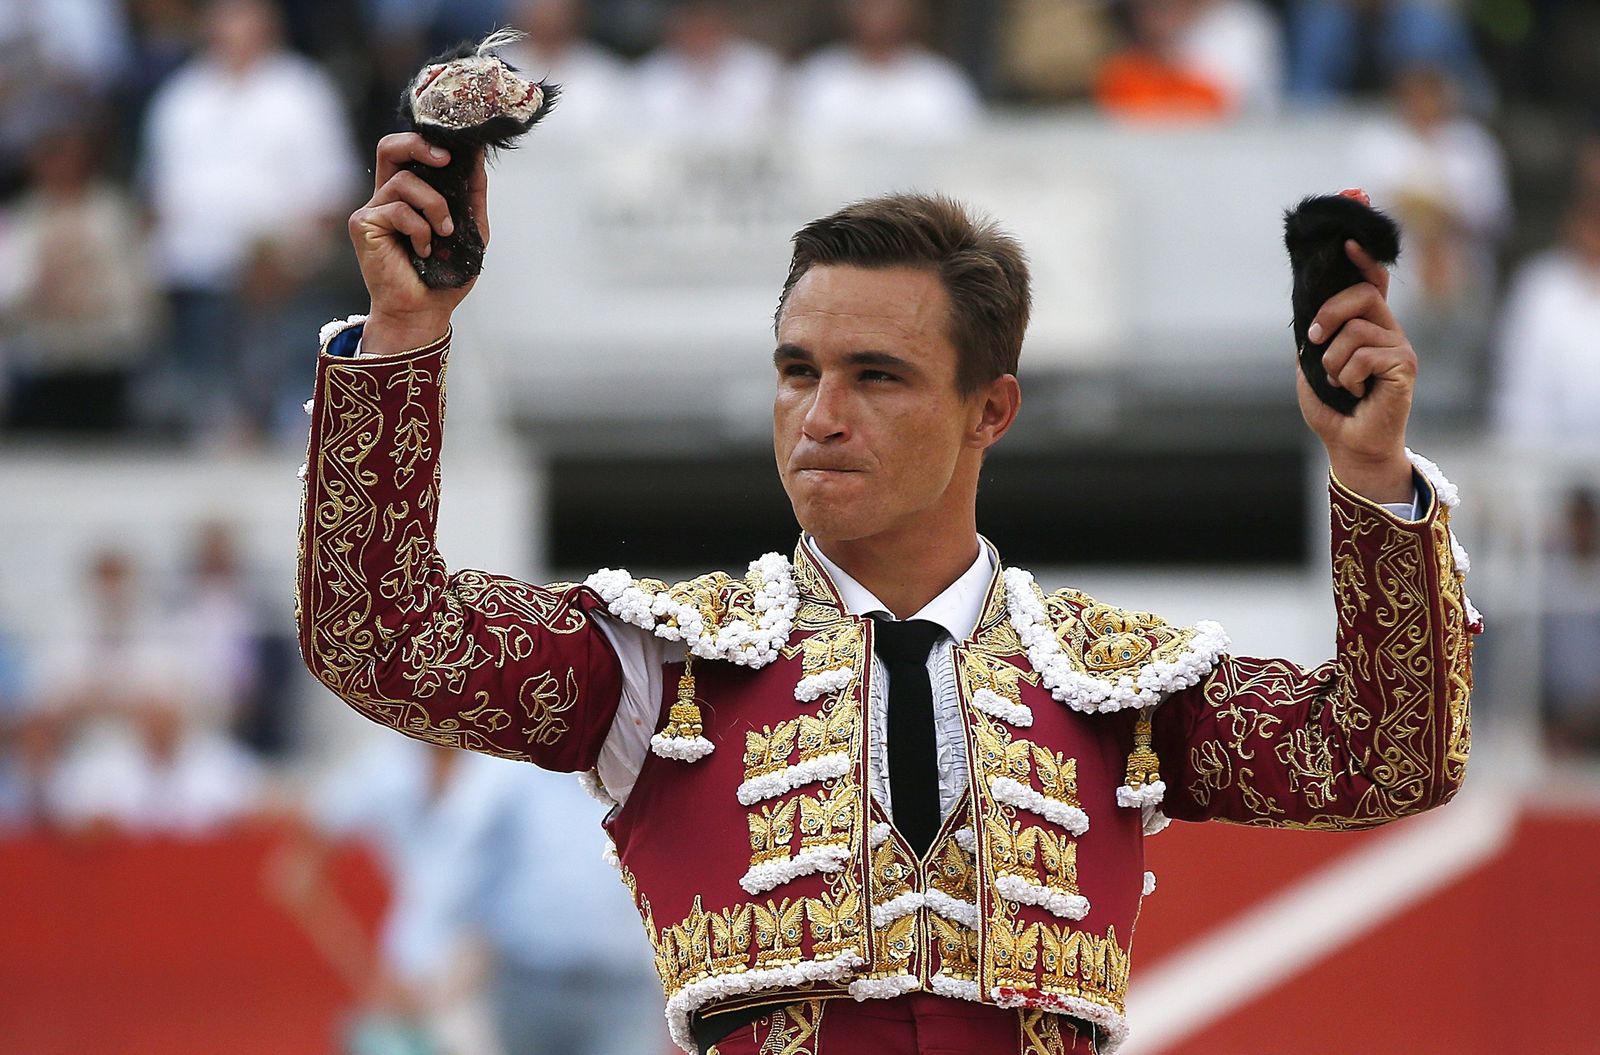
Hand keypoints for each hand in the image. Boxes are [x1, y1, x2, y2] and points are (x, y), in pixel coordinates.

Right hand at [348, 133, 490, 353]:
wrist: (425, 312)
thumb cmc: (444, 276)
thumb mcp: (470, 230)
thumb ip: (472, 194)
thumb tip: (477, 156)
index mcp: (409, 196)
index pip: (410, 152)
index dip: (430, 142)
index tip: (460, 149)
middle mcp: (387, 198)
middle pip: (389, 148)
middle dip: (418, 145)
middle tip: (445, 160)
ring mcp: (373, 210)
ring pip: (404, 182)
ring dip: (435, 205)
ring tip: (444, 233)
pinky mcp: (363, 225)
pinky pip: (397, 209)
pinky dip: (419, 229)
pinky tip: (423, 250)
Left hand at [1296, 240, 1415, 504]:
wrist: (1350, 445)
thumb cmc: (1334, 408)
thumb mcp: (1313, 365)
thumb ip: (1316, 336)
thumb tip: (1307, 309)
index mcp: (1369, 327)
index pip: (1373, 282)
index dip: (1363, 260)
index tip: (1347, 241)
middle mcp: (1389, 331)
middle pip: (1363, 295)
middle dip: (1329, 313)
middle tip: (1314, 339)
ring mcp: (1400, 348)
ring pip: (1357, 329)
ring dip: (1332, 359)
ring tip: (1336, 381)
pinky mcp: (1404, 367)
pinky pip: (1364, 355)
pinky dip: (1346, 376)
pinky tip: (1354, 392)